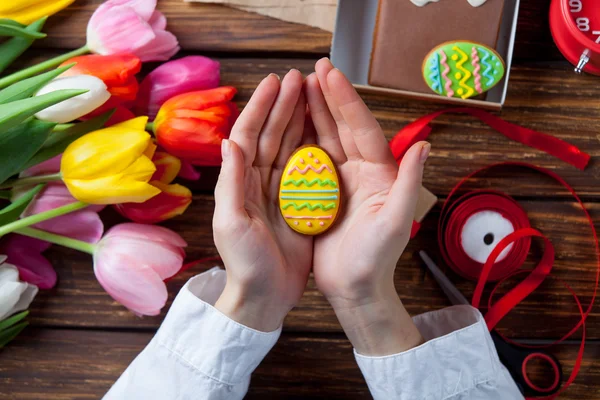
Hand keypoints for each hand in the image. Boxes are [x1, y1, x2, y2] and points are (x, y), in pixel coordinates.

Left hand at [213, 70, 312, 331]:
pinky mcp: (297, 204)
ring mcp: (278, 191)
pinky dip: (313, 147)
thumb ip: (231, 183)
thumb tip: (230, 141)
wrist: (264, 297)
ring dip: (298, 120)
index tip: (276, 83)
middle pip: (270, 135)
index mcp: (239, 183)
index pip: (248, 135)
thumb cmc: (245, 263)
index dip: (261, 107)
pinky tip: (323, 131)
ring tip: (311, 94)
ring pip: (289, 147)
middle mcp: (258, 181)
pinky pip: (306, 169)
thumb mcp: (232, 223)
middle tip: (299, 78)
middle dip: (283, 105)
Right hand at [306, 59, 428, 354]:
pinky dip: (298, 139)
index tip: (330, 74)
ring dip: (311, 112)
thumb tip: (425, 145)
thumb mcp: (396, 221)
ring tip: (297, 87)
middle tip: (312, 69)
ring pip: (323, 138)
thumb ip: (409, 182)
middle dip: (327, 97)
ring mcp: (338, 181)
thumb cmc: (376, 259)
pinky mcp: (319, 194)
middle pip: (341, 126)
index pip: (361, 128)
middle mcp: (359, 171)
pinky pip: (307, 159)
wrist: (355, 288)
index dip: (346, 100)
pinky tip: (287, 123)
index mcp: (379, 173)